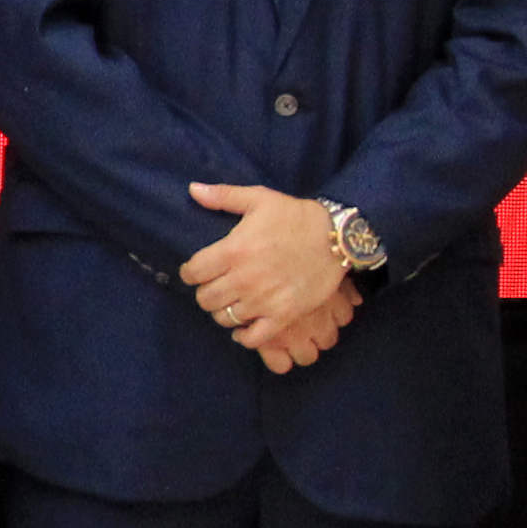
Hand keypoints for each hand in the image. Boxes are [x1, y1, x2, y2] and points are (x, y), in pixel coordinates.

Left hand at [181, 184, 353, 370]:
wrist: (336, 237)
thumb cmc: (295, 216)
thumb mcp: (259, 198)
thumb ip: (223, 196)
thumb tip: (192, 189)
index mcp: (233, 251)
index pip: (193, 273)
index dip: (190, 273)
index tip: (196, 272)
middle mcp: (243, 279)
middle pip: (205, 299)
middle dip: (205, 292)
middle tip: (215, 286)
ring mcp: (263, 300)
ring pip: (225, 318)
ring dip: (223, 311)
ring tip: (231, 303)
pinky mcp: (283, 315)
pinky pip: (253, 338)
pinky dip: (244, 336)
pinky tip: (244, 327)